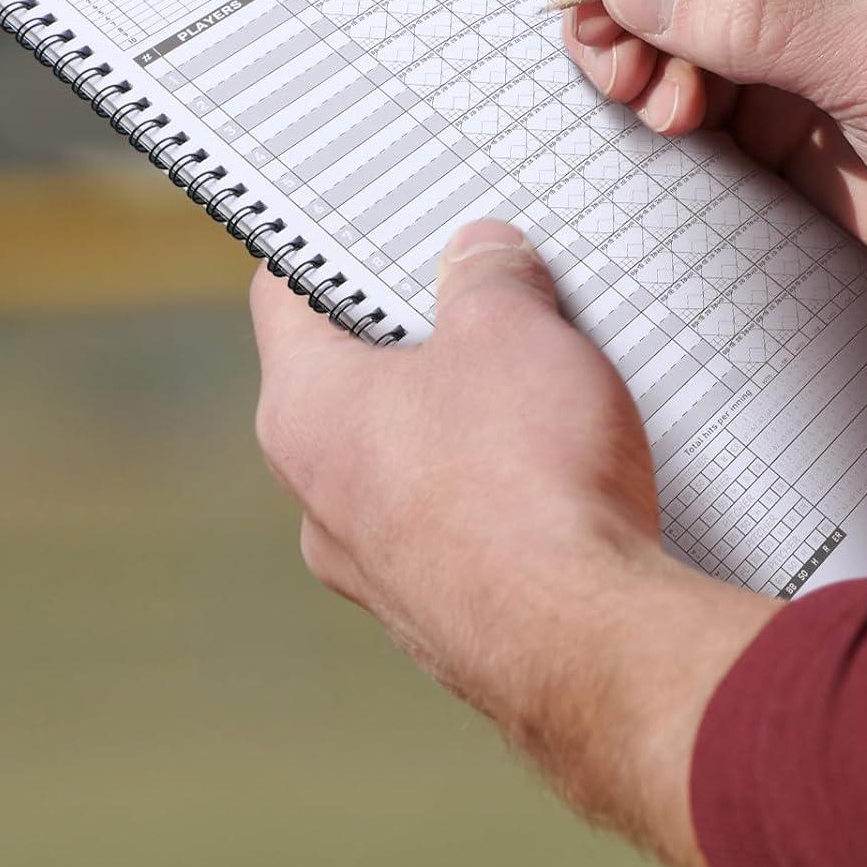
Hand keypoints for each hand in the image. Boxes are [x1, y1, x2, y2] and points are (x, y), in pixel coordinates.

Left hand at [251, 221, 776, 866]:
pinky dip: (493, 488)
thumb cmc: (524, 479)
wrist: (584, 638)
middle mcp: (318, 498)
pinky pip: (454, 523)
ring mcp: (377, 568)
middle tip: (485, 298)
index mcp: (305, 411)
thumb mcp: (511, 327)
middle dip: (418, 335)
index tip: (368, 229)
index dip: (327, 248)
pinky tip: (559, 470)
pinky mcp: (439, 613)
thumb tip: (483, 255)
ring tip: (539, 383)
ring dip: (460, 416)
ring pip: (405, 459)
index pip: (282, 296)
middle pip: (351, 380)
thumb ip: (487, 274)